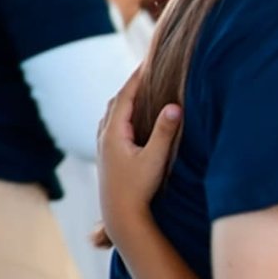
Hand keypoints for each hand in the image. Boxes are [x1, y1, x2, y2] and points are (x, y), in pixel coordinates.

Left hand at [96, 67, 180, 244]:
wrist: (120, 217)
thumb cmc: (138, 189)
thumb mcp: (155, 159)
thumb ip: (165, 131)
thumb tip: (174, 106)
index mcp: (113, 133)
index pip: (125, 96)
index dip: (136, 78)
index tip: (147, 61)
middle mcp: (105, 137)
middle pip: (116, 102)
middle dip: (131, 86)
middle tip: (147, 71)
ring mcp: (104, 147)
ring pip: (112, 114)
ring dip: (125, 100)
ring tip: (140, 90)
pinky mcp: (107, 157)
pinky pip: (112, 125)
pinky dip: (122, 113)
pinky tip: (131, 119)